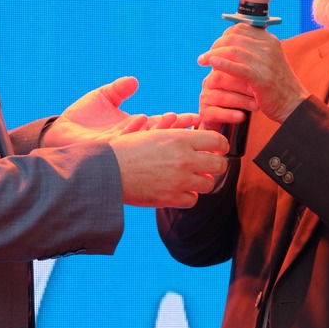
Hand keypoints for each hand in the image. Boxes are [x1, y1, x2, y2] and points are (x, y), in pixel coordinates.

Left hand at [46, 75, 199, 146]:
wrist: (58, 133)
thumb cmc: (80, 116)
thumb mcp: (103, 97)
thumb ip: (119, 89)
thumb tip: (134, 80)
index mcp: (134, 128)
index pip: (162, 125)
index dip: (179, 122)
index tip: (196, 117)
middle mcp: (131, 140)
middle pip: (160, 136)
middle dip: (177, 128)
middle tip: (193, 121)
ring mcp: (121, 146)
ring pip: (146, 140)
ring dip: (160, 128)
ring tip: (172, 116)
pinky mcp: (108, 149)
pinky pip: (125, 141)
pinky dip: (134, 130)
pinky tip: (142, 119)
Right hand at [109, 125, 228, 207]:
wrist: (108, 171)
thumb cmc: (126, 150)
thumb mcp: (153, 132)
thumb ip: (177, 133)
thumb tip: (197, 128)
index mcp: (180, 138)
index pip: (218, 141)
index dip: (221, 146)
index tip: (217, 150)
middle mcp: (184, 159)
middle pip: (220, 165)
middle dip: (215, 166)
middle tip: (207, 167)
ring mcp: (179, 180)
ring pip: (209, 185)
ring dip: (201, 183)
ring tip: (190, 179)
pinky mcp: (171, 198)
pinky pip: (192, 200)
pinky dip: (186, 197)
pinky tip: (177, 191)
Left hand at [197, 25, 306, 125]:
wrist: (293, 104)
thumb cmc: (276, 85)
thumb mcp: (268, 61)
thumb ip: (253, 51)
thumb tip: (229, 44)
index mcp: (269, 40)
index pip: (240, 28)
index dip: (223, 36)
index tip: (215, 46)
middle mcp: (268, 48)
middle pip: (234, 38)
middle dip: (215, 46)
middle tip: (204, 56)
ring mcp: (266, 62)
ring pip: (233, 51)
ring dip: (213, 55)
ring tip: (202, 62)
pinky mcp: (261, 78)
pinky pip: (238, 68)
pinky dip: (223, 64)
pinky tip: (212, 64)